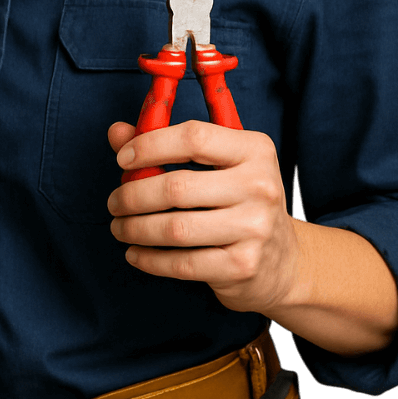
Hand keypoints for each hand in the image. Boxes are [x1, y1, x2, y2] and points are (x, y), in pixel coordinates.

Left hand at [107, 120, 301, 315]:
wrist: (283, 261)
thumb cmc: (240, 201)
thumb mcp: (217, 165)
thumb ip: (166, 145)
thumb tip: (116, 132)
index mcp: (254, 150)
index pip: (194, 137)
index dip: (150, 145)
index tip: (122, 159)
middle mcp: (259, 186)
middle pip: (177, 187)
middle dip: (132, 195)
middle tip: (114, 202)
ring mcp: (254, 229)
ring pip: (175, 228)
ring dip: (135, 229)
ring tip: (119, 227)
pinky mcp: (243, 266)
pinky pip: (182, 264)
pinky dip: (150, 259)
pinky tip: (135, 253)